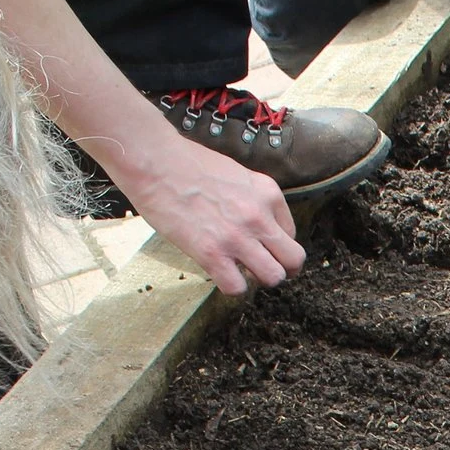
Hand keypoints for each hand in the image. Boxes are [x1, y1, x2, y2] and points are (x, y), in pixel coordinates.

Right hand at [116, 132, 307, 294]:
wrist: (155, 162)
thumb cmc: (188, 163)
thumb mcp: (237, 173)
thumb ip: (253, 198)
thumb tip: (258, 222)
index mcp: (268, 193)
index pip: (291, 233)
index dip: (277, 243)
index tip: (262, 245)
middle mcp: (259, 217)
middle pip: (293, 260)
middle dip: (283, 268)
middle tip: (265, 268)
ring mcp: (237, 237)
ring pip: (273, 277)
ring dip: (260, 280)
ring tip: (242, 271)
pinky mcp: (211, 254)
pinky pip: (237, 288)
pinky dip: (231, 287)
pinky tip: (220, 274)